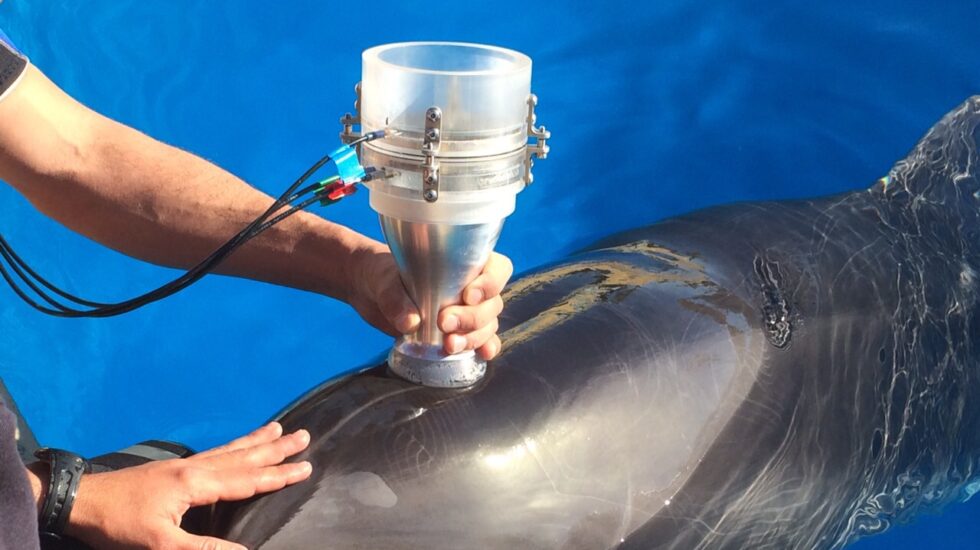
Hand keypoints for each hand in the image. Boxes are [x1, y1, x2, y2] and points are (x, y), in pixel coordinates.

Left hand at [66, 422, 310, 549]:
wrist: (80, 501)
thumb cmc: (119, 525)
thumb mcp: (161, 544)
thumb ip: (204, 549)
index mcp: (196, 483)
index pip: (246, 479)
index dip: (278, 476)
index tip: (306, 467)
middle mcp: (194, 468)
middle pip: (243, 456)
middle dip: (275, 449)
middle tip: (304, 435)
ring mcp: (183, 465)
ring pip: (229, 450)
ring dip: (256, 441)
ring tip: (279, 428)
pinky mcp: (172, 468)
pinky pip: (214, 452)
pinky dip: (233, 446)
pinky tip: (235, 446)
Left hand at [349, 242, 513, 359]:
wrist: (368, 290)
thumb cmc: (380, 273)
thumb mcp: (384, 279)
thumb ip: (395, 298)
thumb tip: (410, 323)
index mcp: (464, 262)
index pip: (497, 269)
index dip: (491, 284)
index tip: (468, 296)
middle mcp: (471, 286)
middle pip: (492, 303)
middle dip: (472, 317)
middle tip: (444, 322)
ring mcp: (466, 311)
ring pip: (488, 325)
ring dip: (474, 337)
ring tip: (449, 345)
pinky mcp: (457, 332)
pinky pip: (481, 341)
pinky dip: (484, 348)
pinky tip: (482, 355)